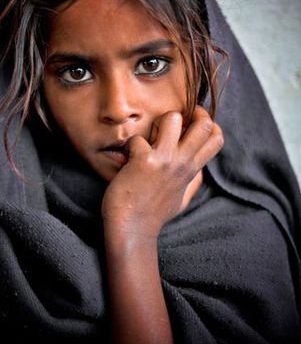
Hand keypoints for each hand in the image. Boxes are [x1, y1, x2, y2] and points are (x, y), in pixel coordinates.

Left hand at [101, 106, 223, 237]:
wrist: (132, 230)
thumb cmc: (153, 215)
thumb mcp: (182, 198)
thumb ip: (192, 182)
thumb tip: (199, 171)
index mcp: (192, 170)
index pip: (217, 138)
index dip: (207, 124)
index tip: (191, 124)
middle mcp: (183, 163)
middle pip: (205, 124)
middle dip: (189, 113)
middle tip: (172, 122)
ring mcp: (164, 161)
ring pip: (172, 118)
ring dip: (158, 122)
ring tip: (150, 137)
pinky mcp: (143, 162)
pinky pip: (137, 138)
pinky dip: (129, 145)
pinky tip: (126, 159)